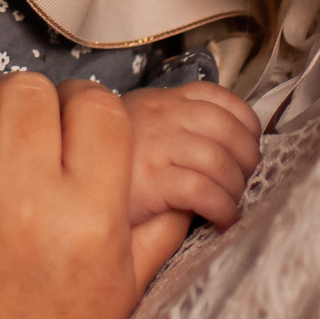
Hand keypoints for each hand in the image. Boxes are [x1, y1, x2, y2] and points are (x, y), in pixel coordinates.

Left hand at [0, 66, 140, 318]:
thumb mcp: (124, 289)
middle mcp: (24, 196)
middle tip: (14, 131)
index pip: (95, 103)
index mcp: (89, 213)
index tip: (66, 121)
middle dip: (27, 103)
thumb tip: (179, 171)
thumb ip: (155, 223)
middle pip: (29, 90)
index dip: (83, 103)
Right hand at [122, 84, 261, 229]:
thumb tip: (225, 150)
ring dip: (236, 187)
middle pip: (228, 129)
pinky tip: (222, 220)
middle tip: (244, 182)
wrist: (69, 188)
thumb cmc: (108, 166)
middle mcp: (162, 116)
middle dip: (247, 158)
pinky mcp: (153, 180)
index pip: (218, 98)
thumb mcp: (137, 130)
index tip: (250, 146)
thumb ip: (173, 127)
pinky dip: (223, 207)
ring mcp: (157, 145)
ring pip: (219, 160)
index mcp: (161, 101)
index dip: (246, 123)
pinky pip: (204, 190)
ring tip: (232, 204)